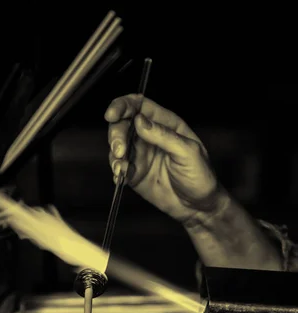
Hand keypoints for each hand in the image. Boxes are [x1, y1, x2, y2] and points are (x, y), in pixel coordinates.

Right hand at [105, 94, 225, 223]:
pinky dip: (116, 170)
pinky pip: (119, 167)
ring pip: (117, 146)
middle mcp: (150, 136)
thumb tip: (139, 120)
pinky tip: (121, 177)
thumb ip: (164, 136)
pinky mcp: (134, 173)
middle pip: (123, 124)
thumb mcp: (187, 153)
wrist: (198, 206)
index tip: (112, 115)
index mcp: (165, 124)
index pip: (139, 105)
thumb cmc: (200, 176)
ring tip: (121, 167)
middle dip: (116, 135)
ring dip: (114, 155)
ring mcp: (141, 155)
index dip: (122, 105)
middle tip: (120, 151)